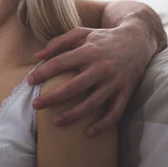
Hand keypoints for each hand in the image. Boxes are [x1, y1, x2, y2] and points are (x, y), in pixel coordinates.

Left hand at [28, 25, 151, 135]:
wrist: (137, 40)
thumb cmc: (102, 38)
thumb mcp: (81, 33)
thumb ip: (58, 42)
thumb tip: (37, 55)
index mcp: (88, 51)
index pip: (60, 63)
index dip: (42, 73)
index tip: (29, 81)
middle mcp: (101, 67)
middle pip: (73, 87)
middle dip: (52, 98)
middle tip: (35, 105)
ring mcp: (114, 82)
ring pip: (92, 103)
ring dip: (73, 115)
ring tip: (55, 122)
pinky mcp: (126, 92)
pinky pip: (115, 112)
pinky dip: (103, 125)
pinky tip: (88, 133)